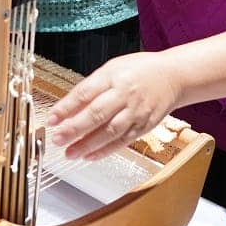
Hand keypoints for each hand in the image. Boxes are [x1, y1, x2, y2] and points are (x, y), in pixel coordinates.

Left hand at [45, 52, 181, 160]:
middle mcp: (125, 94)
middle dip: (74, 129)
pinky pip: (123, 141)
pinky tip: (90, 156)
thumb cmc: (139, 70)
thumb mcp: (112, 69)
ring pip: (109, 131)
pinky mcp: (144, 126)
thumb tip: (67, 108)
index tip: (52, 119)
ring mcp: (136, 111)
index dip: (66, 107)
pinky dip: (105, 150)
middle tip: (57, 139)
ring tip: (70, 153)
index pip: (85, 93)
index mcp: (113, 76)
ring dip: (88, 145)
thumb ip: (91, 87)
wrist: (173, 76)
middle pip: (97, 114)